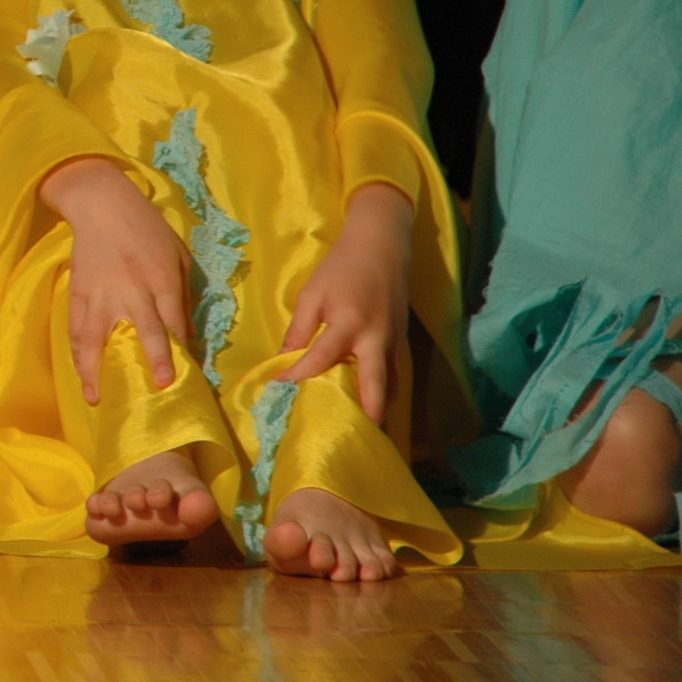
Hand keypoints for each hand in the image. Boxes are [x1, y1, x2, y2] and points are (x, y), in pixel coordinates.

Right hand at [40, 156, 191, 403]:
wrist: (101, 205)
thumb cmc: (146, 229)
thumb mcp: (176, 255)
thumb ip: (182, 295)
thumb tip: (187, 335)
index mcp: (160, 278)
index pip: (173, 321)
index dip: (181, 348)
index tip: (186, 374)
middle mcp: (132, 289)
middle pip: (144, 330)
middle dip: (155, 358)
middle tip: (159, 386)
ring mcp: (101, 293)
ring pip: (97, 337)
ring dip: (96, 369)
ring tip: (95, 398)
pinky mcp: (79, 293)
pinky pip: (76, 328)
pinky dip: (77, 353)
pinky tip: (80, 372)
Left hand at [280, 182, 412, 422]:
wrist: (381, 246)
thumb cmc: (341, 267)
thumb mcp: (313, 292)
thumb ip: (300, 327)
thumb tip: (285, 357)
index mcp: (349, 323)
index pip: (321, 359)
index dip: (299, 375)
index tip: (280, 389)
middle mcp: (376, 338)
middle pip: (373, 387)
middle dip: (362, 414)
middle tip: (345, 436)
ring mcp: (393, 342)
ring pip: (391, 386)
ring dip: (377, 408)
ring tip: (361, 431)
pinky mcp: (401, 342)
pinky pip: (395, 375)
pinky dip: (385, 393)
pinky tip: (372, 405)